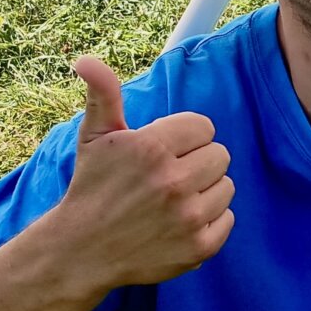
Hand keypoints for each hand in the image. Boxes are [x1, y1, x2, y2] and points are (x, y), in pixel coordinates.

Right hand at [40, 55, 233, 291]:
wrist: (81, 250)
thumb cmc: (92, 186)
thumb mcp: (95, 136)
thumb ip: (103, 93)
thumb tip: (84, 60)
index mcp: (152, 148)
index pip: (204, 127)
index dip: (185, 138)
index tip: (164, 152)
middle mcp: (173, 182)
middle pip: (221, 155)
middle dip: (197, 162)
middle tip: (169, 177)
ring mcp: (188, 217)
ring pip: (227, 187)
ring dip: (205, 191)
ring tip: (174, 200)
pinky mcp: (199, 247)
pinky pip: (228, 219)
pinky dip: (210, 221)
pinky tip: (181, 223)